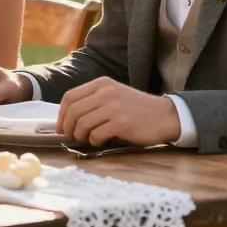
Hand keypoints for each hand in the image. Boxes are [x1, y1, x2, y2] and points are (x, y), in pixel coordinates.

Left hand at [58, 77, 181, 146]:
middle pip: (74, 111)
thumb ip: (94, 100)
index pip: (70, 97)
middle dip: (68, 127)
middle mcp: (106, 92)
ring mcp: (114, 107)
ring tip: (87, 139)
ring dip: (80, 136)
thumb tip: (68, 118)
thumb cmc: (137, 108)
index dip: (62, 114)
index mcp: (102, 83)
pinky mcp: (121, 123)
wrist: (165, 115)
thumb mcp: (114, 95)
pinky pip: (96, 134)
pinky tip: (99, 142)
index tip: (62, 126)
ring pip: (82, 123)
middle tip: (72, 137)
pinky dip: (94, 141)